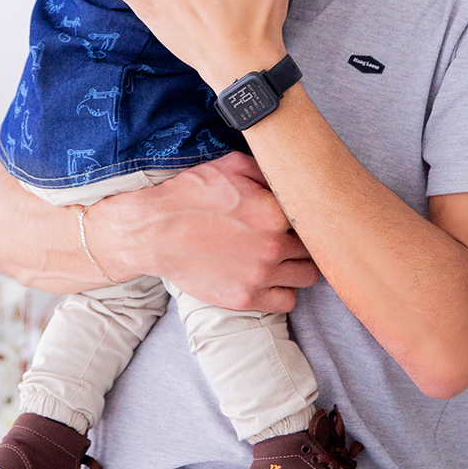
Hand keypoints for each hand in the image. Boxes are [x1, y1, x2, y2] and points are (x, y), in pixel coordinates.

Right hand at [87, 153, 317, 310]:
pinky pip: (287, 302)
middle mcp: (273, 245)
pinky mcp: (245, 298)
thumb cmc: (189, 195)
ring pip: (307, 276)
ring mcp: (260, 275)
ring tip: (281, 257)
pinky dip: (283, 291)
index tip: (295, 214)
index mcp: (274, 211)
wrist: (153, 231)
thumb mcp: (230, 166)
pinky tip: (270, 278)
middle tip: (289, 235)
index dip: (305, 213)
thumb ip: (267, 171)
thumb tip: (289, 177)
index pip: (313, 216)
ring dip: (297, 266)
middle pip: (313, 247)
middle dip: (304, 240)